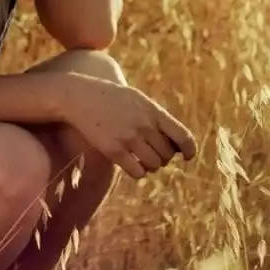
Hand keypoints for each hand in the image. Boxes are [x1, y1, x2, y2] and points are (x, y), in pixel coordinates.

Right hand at [58, 75, 196, 179]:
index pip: (183, 136)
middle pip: (168, 155)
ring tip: (142, 160)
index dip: (190, 150)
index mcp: (154, 111)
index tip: (188, 157)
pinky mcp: (114, 150)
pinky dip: (139, 172)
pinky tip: (131, 165)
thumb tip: (175, 144)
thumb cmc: (110, 98)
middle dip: (164, 158)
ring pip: (154, 165)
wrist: (79, 97)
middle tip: (154, 154)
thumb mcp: (138, 100)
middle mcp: (144, 125)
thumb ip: (156, 118)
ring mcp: (129, 138)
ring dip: (151, 166)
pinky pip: (137, 172)